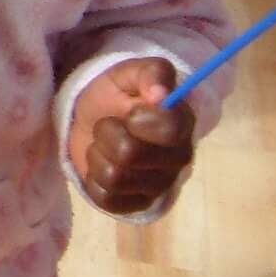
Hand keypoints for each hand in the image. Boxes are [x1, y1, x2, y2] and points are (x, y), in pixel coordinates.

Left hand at [68, 57, 195, 215]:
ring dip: (98, 154)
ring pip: (114, 177)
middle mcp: (177, 160)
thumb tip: (161, 94)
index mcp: (182, 125)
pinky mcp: (135, 204)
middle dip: (107, 132)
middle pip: (130, 154)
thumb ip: (151, 73)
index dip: (139, 118)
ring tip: (104, 144)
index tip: (130, 109)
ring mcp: (158, 185)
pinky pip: (106, 198)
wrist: (94, 117)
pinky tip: (101, 165)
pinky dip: (93, 179)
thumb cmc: (116, 94)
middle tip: (109, 124)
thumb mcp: (129, 73)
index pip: (169, 129)